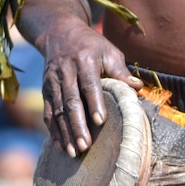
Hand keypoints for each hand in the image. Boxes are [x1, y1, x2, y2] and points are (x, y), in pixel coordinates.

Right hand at [40, 23, 141, 157]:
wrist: (60, 33)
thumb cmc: (92, 45)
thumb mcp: (109, 52)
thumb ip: (121, 71)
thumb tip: (138, 88)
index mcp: (84, 60)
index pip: (89, 84)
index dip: (95, 103)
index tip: (101, 121)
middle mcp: (65, 71)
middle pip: (71, 101)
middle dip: (78, 125)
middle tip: (85, 145)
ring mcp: (52, 81)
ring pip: (57, 110)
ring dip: (65, 133)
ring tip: (74, 152)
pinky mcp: (45, 90)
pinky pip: (47, 112)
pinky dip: (53, 131)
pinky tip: (60, 146)